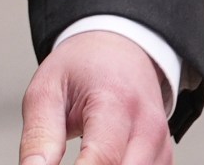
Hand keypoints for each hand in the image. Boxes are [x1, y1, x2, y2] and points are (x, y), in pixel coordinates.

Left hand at [17, 30, 171, 164]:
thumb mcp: (46, 91)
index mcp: (116, 104)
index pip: (103, 159)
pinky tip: (99, 162)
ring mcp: (161, 145)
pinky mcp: (164, 157)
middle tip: (65, 159)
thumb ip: (39, 136)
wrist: (119, 49)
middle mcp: (147, 127)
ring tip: (80, 158)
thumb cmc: (81, 68)